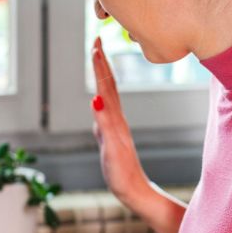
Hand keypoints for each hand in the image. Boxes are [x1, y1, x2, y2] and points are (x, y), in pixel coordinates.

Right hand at [91, 38, 149, 200]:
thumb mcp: (112, 151)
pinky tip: (99, 94)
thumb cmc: (123, 176)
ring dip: (102, 74)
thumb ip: (105, 126)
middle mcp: (115, 119)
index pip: (105, 86)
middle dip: (101, 62)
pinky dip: (102, 93)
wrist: (136, 192)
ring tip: (98, 59)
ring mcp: (114, 126)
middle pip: (107, 84)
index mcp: (114, 119)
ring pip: (108, 93)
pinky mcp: (113, 134)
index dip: (99, 66)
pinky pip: (107, 106)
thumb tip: (96, 100)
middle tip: (96, 40)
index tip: (95, 44)